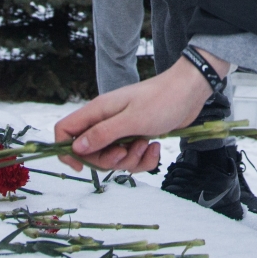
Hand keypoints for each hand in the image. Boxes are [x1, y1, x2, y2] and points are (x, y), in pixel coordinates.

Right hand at [54, 50, 221, 171]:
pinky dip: (144, 158)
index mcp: (99, 111)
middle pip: (90, 152)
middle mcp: (107, 120)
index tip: (81, 165)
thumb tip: (76, 147)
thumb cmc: (162, 99)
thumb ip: (102, 134)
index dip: (67, 150)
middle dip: (109, 160)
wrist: (190, 92)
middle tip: (126, 151)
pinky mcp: (137, 136)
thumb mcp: (131, 120)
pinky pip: (132, 158)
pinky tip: (154, 148)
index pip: (66, 130)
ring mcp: (122, 129)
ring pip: (113, 158)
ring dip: (130, 159)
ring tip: (145, 145)